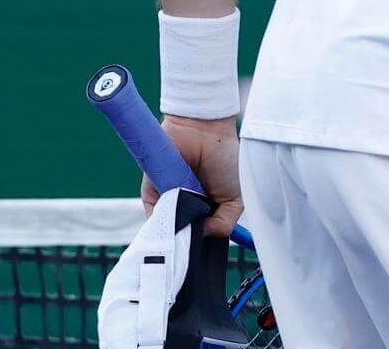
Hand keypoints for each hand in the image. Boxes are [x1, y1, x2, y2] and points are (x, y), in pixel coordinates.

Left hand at [148, 116, 243, 238]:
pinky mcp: (152, 194)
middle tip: (195, 249)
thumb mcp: (236, 197)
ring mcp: (169, 202)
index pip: (205, 234)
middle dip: (190, 243)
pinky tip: (174, 224)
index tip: (206, 256)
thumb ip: (225, 223)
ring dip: (178, 234)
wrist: (203, 131)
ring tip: (188, 232)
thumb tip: (203, 236)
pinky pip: (153, 216)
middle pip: (186, 235)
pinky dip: (162, 224)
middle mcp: (188, 206)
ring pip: (170, 229)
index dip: (206, 244)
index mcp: (209, 208)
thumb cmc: (225, 159)